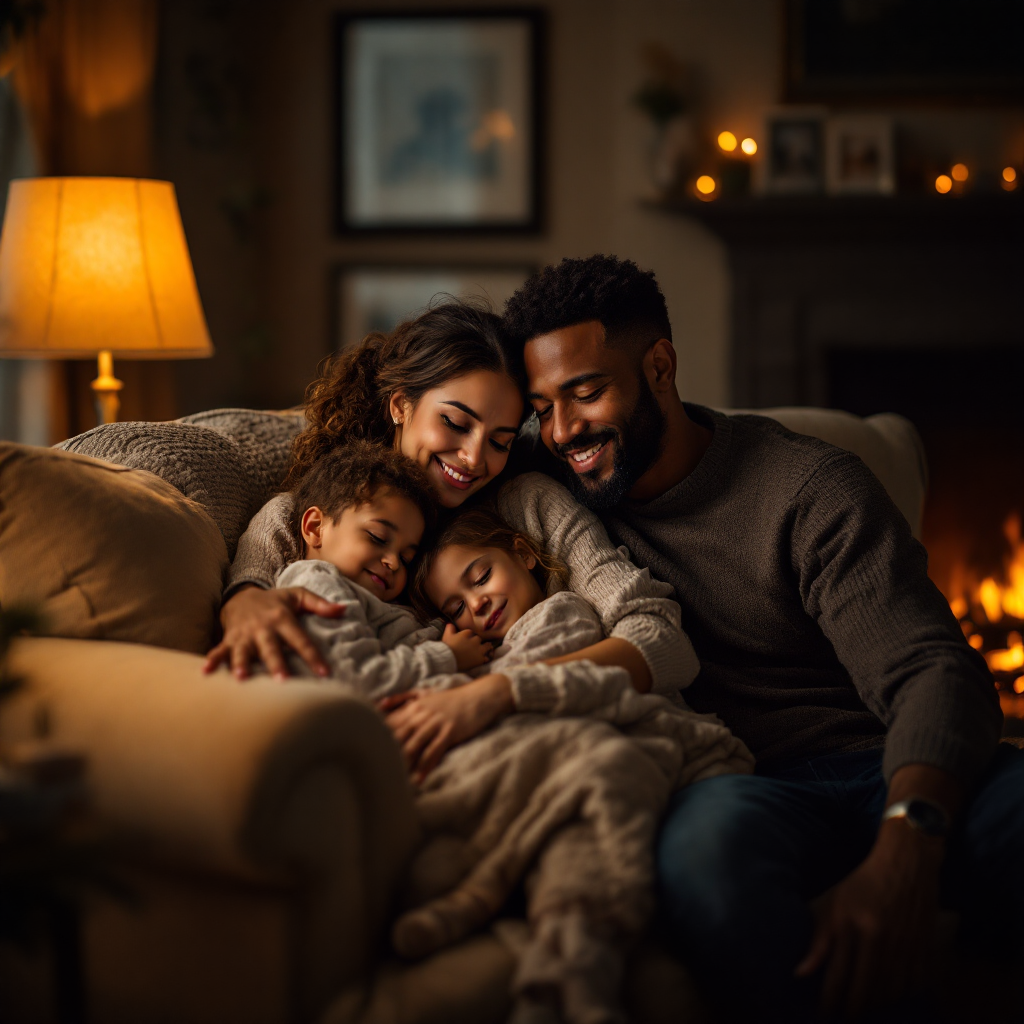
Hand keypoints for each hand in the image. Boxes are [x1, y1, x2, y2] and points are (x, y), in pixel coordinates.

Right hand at [204, 584, 344, 679]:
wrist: (241, 596)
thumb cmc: (276, 601)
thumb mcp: (298, 596)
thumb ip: (320, 604)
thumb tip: (344, 609)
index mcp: (282, 618)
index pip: (300, 639)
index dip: (312, 656)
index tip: (324, 673)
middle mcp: (263, 627)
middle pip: (271, 648)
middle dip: (276, 664)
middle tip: (282, 681)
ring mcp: (244, 635)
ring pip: (244, 651)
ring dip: (242, 664)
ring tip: (242, 678)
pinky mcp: (229, 640)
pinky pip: (219, 651)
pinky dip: (212, 661)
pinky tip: (205, 673)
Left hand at [378, 674, 512, 783]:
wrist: (481, 696)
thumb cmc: (452, 698)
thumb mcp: (426, 693)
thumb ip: (402, 698)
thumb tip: (380, 704)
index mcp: (412, 707)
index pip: (388, 723)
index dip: (376, 737)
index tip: (364, 752)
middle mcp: (420, 714)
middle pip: (397, 736)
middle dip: (385, 753)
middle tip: (374, 771)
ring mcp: (435, 723)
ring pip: (413, 745)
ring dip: (402, 763)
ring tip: (392, 780)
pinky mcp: (449, 731)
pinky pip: (433, 752)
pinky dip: (424, 766)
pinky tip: (417, 780)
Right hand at [440, 623, 492, 670]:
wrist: (449, 659)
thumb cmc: (448, 646)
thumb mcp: (447, 635)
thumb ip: (450, 628)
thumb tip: (450, 623)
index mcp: (467, 633)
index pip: (471, 632)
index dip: (469, 635)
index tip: (467, 638)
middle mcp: (475, 640)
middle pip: (479, 639)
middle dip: (477, 641)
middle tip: (475, 644)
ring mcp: (479, 650)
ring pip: (486, 646)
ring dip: (486, 647)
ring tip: (487, 648)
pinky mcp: (480, 659)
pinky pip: (486, 658)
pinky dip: (485, 658)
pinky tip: (484, 658)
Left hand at [795, 820, 942, 1019]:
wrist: (906, 866)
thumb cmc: (862, 883)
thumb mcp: (833, 903)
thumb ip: (818, 940)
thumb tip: (800, 974)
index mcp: (851, 926)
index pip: (837, 975)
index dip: (829, 1001)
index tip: (823, 1013)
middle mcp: (878, 939)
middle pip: (864, 990)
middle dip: (852, 1010)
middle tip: (844, 1018)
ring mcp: (903, 946)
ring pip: (889, 993)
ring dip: (875, 1006)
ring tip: (863, 1009)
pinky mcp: (924, 949)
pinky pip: (912, 986)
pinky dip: (899, 996)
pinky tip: (889, 998)